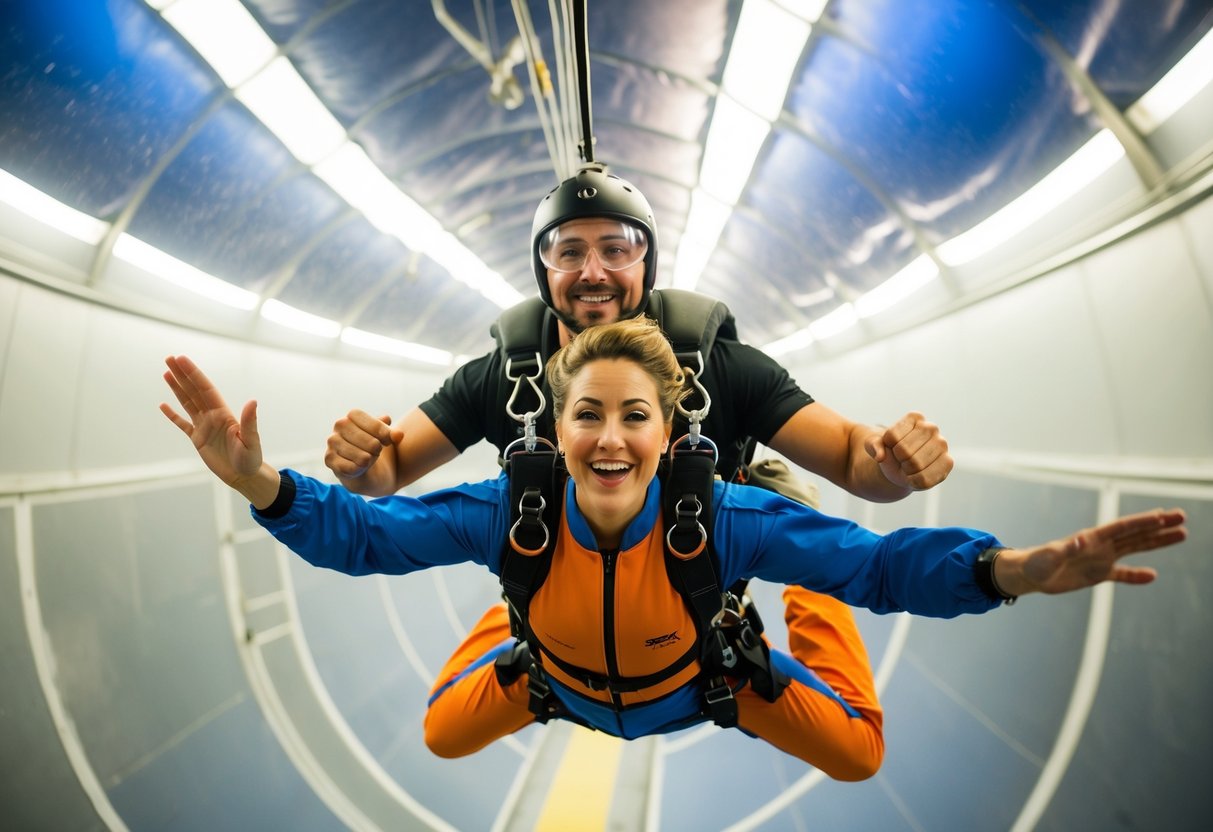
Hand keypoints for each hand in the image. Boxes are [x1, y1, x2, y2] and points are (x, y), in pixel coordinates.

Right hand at [160, 356, 278, 508]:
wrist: (244, 476)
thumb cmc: (251, 458)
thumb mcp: (251, 440)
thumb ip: (250, 421)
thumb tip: (253, 401)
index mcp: (223, 413)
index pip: (205, 389)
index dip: (193, 374)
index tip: (182, 359)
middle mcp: (212, 416)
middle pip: (194, 390)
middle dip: (182, 374)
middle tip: (169, 358)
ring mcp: (204, 426)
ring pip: (187, 403)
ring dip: (177, 388)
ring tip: (166, 372)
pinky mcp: (198, 439)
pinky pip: (182, 424)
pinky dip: (173, 415)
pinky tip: (163, 405)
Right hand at [324, 409, 403, 478]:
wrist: (361, 465)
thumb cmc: (373, 445)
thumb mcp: (386, 437)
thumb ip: (392, 434)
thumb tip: (398, 435)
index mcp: (353, 415)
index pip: (377, 426)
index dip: (387, 437)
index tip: (389, 441)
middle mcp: (340, 425)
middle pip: (372, 443)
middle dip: (378, 451)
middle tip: (375, 451)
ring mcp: (332, 442)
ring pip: (363, 458)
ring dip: (369, 461)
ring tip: (366, 458)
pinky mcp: (329, 459)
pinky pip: (352, 469)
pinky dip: (359, 470)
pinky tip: (357, 467)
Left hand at [864, 411, 952, 490]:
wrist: (903, 467)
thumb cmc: (890, 452)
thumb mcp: (875, 445)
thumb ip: (872, 445)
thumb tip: (880, 456)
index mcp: (914, 418)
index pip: (892, 436)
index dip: (887, 446)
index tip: (892, 446)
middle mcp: (931, 428)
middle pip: (904, 450)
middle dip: (898, 459)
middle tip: (901, 459)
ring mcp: (942, 444)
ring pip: (916, 464)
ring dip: (907, 471)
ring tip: (908, 467)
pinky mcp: (948, 462)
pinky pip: (926, 478)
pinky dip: (915, 481)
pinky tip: (916, 476)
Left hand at [999, 509, 1187, 596]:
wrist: (1029, 574)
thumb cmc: (1036, 562)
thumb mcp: (1049, 555)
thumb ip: (1066, 548)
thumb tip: (1082, 540)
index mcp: (1091, 538)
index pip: (1122, 527)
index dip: (1142, 522)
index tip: (1163, 516)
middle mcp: (1100, 545)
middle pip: (1136, 533)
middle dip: (1159, 526)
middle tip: (1182, 517)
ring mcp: (1101, 558)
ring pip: (1135, 548)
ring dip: (1157, 542)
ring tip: (1181, 535)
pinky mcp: (1097, 574)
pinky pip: (1122, 574)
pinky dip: (1136, 575)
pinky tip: (1152, 575)